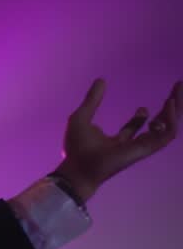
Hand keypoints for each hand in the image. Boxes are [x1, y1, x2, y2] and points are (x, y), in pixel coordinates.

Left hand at [54, 79, 180, 202]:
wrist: (77, 168)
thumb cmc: (76, 149)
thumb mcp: (82, 117)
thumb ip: (92, 100)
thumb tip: (101, 79)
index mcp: (118, 141)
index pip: (136, 128)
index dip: (142, 115)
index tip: (143, 106)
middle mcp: (132, 145)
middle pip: (157, 126)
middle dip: (168, 108)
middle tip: (176, 89)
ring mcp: (140, 148)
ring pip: (168, 129)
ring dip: (176, 110)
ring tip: (177, 93)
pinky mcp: (145, 149)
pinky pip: (167, 134)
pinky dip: (171, 119)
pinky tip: (168, 104)